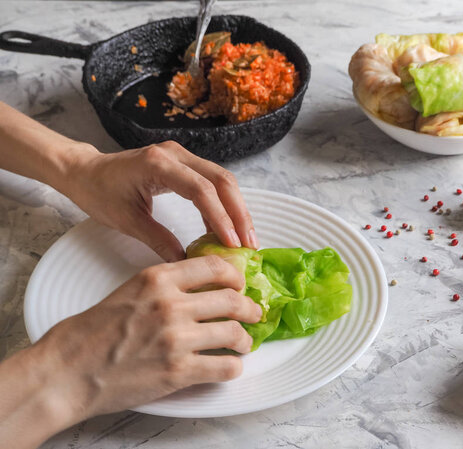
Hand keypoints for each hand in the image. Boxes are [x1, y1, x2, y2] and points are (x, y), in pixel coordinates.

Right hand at [0, 256, 261, 447]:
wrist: (67, 370)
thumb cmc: (91, 332)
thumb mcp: (129, 290)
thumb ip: (165, 285)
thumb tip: (199, 287)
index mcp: (158, 279)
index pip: (214, 267)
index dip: (236, 275)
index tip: (241, 283)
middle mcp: (171, 304)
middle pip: (232, 299)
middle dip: (250, 308)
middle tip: (255, 313)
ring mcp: (176, 338)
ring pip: (234, 333)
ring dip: (245, 340)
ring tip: (244, 343)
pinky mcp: (178, 371)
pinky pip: (224, 367)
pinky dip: (234, 367)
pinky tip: (231, 367)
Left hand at [63, 140, 258, 261]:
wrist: (85, 171)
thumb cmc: (99, 192)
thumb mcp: (126, 220)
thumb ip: (158, 239)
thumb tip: (187, 262)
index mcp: (158, 164)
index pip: (201, 189)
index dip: (221, 217)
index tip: (232, 244)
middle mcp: (175, 154)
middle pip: (221, 180)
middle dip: (239, 213)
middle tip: (250, 243)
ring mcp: (182, 156)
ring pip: (222, 180)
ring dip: (236, 209)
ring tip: (246, 239)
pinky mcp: (184, 164)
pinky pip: (212, 183)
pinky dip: (223, 206)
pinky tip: (226, 229)